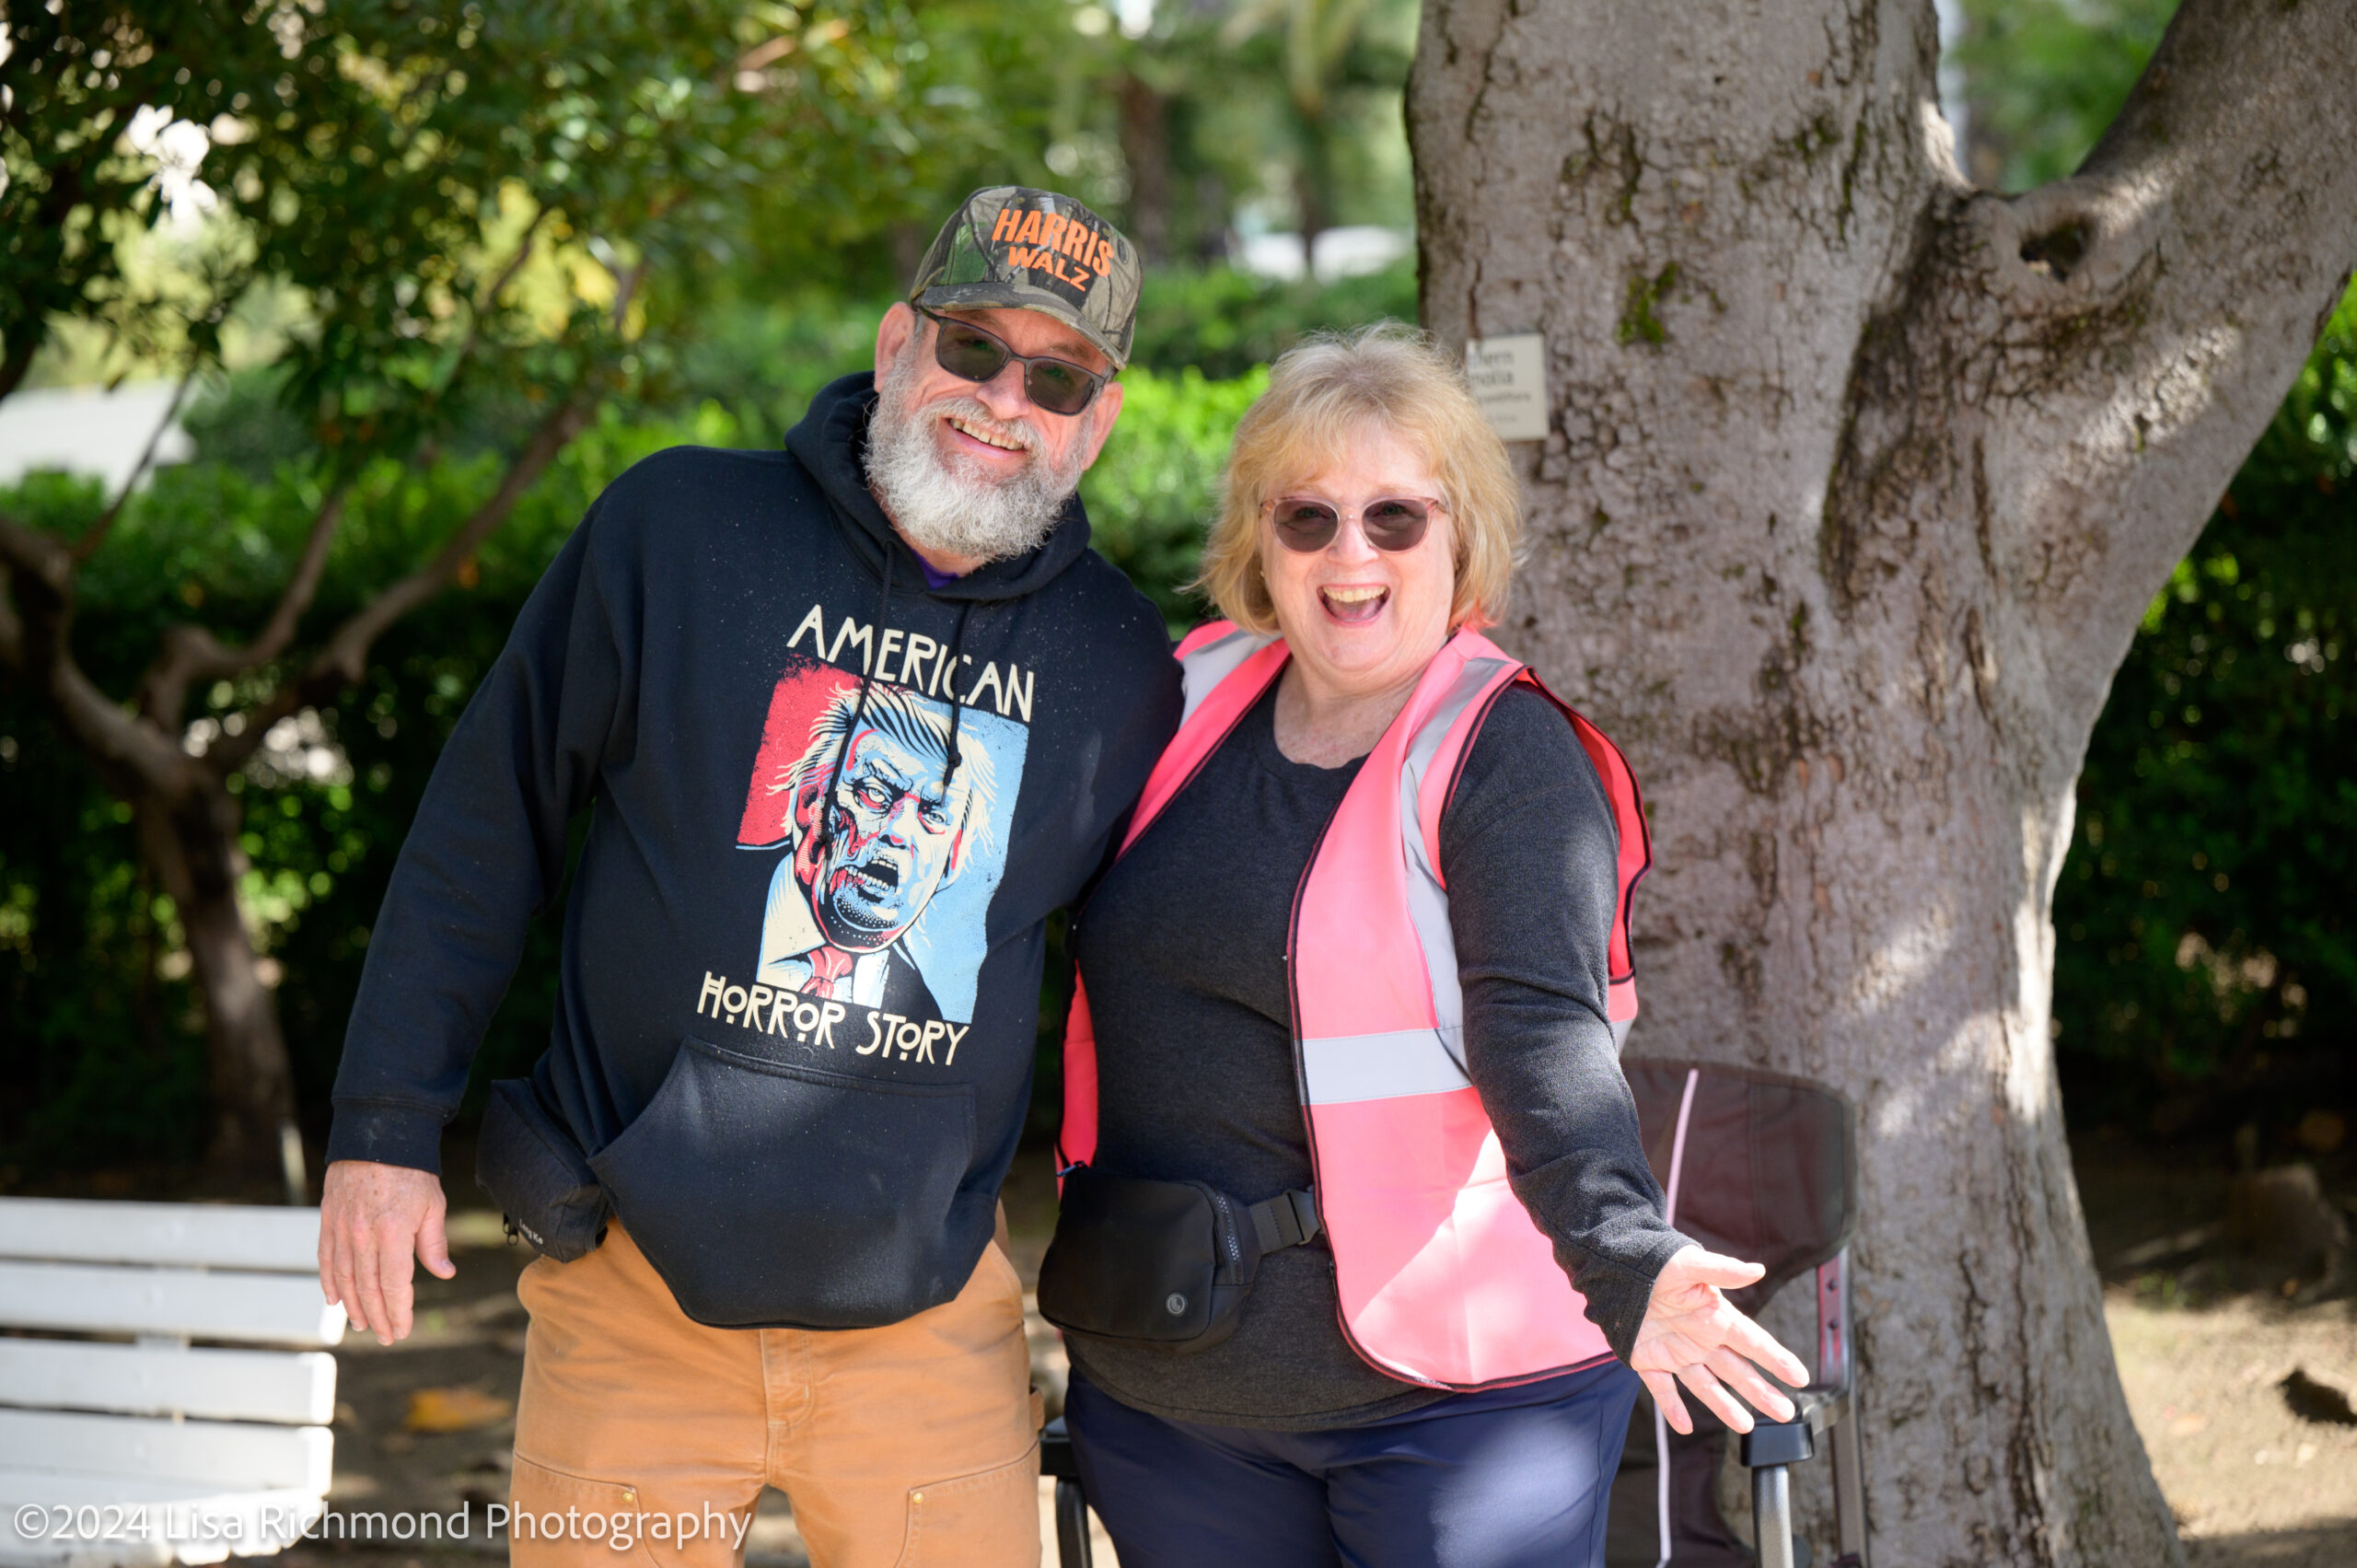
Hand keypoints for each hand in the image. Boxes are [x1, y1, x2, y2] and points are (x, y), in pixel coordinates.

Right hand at [317, 1159, 454, 1344]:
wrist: (378, 1136)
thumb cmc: (412, 1172)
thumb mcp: (433, 1206)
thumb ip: (434, 1244)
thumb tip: (445, 1274)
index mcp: (393, 1234)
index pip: (395, 1286)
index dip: (399, 1312)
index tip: (403, 1331)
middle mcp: (363, 1236)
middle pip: (368, 1289)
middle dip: (378, 1317)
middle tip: (386, 1337)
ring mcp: (342, 1230)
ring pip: (344, 1279)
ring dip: (353, 1306)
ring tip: (363, 1324)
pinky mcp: (328, 1221)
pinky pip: (325, 1259)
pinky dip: (329, 1283)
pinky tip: (334, 1300)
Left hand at [1630, 1244, 1810, 1434]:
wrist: (1615, 1267)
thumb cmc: (1656, 1261)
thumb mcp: (1690, 1264)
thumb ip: (1723, 1270)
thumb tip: (1758, 1270)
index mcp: (1715, 1316)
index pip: (1753, 1342)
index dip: (1777, 1359)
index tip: (1801, 1377)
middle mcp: (1701, 1339)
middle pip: (1737, 1371)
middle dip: (1761, 1392)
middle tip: (1785, 1413)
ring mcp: (1676, 1352)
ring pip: (1706, 1386)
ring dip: (1725, 1406)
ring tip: (1746, 1427)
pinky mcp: (1648, 1360)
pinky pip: (1663, 1390)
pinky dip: (1672, 1409)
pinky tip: (1685, 1428)